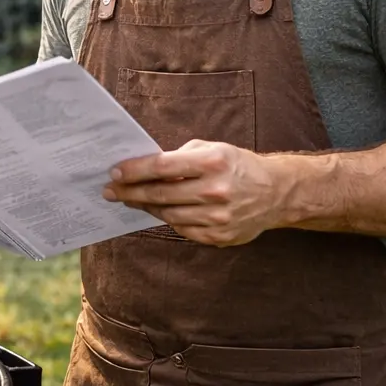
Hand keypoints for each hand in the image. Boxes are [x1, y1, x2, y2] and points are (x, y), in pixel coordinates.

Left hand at [105, 139, 287, 246]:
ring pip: (167, 214)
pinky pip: (182, 229)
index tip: (114, 172)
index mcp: (213, 163)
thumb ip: (180, 157)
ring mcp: (217, 217)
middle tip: (109, 191)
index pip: (162, 167)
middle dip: (130, 192)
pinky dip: (167, 219)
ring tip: (129, 199)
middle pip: (160, 194)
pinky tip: (157, 211)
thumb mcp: (213, 150)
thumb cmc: (237, 166)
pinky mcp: (218, 236)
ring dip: (145, 206)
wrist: (276, 193)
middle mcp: (215, 191)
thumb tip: (143, 167)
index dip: (134, 170)